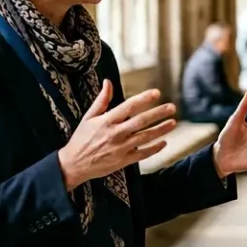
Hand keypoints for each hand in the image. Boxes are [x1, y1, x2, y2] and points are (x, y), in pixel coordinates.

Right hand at [57, 80, 176, 189]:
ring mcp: (120, 148)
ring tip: (173, 122)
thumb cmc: (81, 138)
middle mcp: (115, 134)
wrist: (74, 165)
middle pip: (141, 121)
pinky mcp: (123, 161)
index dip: (143, 99)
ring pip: (145, 137)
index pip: (128, 106)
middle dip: (158, 113)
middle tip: (172, 107)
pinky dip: (154, 149)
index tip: (156, 93)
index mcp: (106, 121)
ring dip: (161, 130)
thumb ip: (101, 100)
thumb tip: (108, 82)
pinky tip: (164, 142)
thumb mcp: (88, 117)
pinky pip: (143, 154)